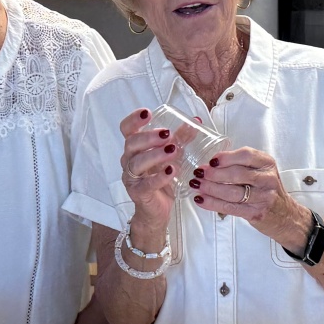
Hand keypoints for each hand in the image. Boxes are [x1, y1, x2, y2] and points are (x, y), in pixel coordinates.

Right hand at [117, 108, 177, 232]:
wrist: (157, 210)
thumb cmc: (161, 180)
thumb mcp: (172, 156)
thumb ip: (181, 139)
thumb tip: (196, 121)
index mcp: (135, 149)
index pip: (127, 130)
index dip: (134, 120)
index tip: (147, 113)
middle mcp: (129, 161)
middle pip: (131, 144)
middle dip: (148, 136)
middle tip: (167, 134)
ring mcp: (132, 178)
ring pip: (136, 163)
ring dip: (155, 155)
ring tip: (172, 151)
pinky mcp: (138, 193)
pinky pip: (146, 184)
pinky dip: (159, 177)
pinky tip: (171, 171)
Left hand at [188, 147, 307, 246]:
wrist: (285, 215)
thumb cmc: (267, 190)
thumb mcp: (261, 171)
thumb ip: (241, 165)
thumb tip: (210, 164)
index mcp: (267, 163)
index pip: (246, 155)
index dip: (226, 157)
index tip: (211, 161)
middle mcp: (267, 178)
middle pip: (236, 174)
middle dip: (214, 174)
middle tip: (199, 173)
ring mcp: (263, 197)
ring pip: (232, 192)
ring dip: (210, 188)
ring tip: (197, 185)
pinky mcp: (256, 212)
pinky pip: (230, 207)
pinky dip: (212, 203)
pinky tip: (201, 199)